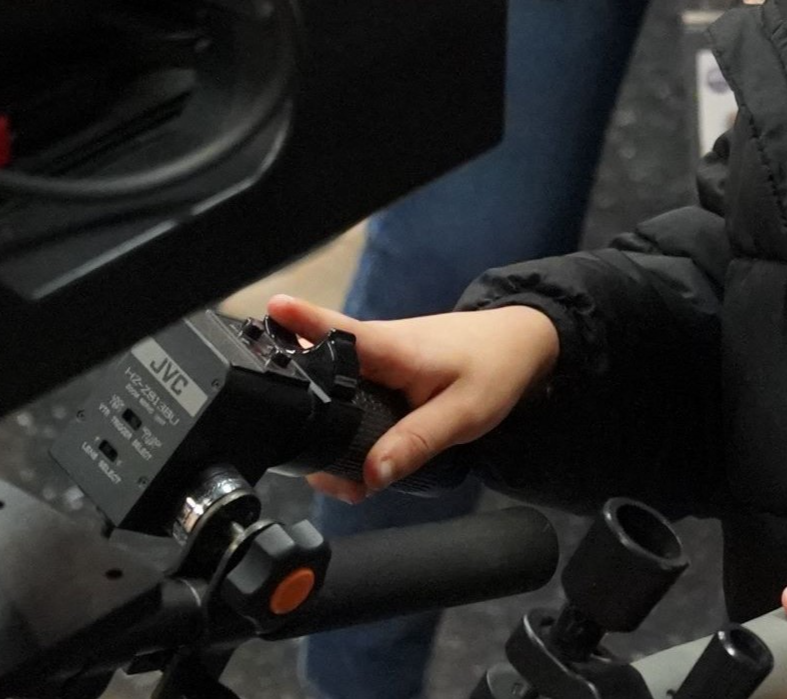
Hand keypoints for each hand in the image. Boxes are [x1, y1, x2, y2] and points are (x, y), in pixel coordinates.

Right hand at [266, 295, 558, 499]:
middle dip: (299, 404)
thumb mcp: (462, 414)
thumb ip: (416, 443)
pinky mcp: (382, 372)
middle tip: (297, 457)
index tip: (267, 311)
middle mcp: (374, 346)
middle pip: (318, 366)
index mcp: (389, 346)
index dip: (298, 320)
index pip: (334, 328)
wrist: (519, 345)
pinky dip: (347, 423)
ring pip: (334, 386)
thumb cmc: (494, 368)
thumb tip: (371, 473)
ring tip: (330, 475)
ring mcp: (375, 360)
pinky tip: (354, 461)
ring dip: (325, 423)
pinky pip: (351, 394)